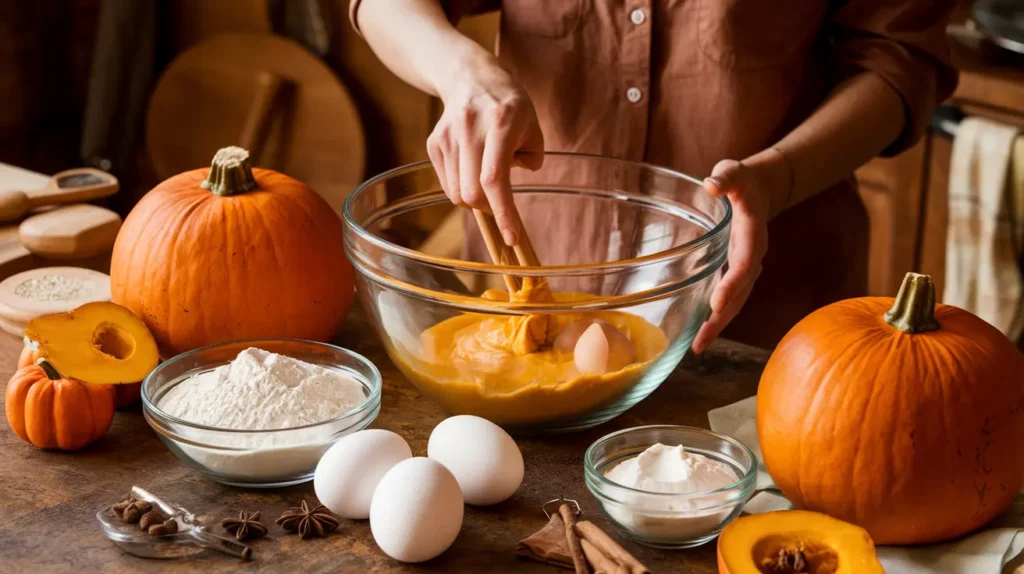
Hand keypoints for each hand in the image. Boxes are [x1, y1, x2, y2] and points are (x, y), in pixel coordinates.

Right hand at [428, 63, 544, 245]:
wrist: (471, 78)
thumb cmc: (511, 107)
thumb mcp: (533, 127)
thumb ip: (530, 159)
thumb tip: (506, 192)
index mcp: (501, 123)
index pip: (495, 178)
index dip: (503, 212)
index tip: (511, 238)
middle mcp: (469, 128)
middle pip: (472, 193)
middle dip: (489, 208)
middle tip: (502, 201)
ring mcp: (447, 136)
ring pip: (457, 193)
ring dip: (475, 196)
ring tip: (486, 170)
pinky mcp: (434, 143)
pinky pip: (447, 184)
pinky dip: (462, 186)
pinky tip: (472, 164)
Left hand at [691, 156, 782, 353]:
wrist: (761, 189)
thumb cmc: (742, 180)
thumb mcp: (734, 171)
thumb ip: (726, 176)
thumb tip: (712, 184)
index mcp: (753, 235)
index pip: (745, 264)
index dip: (732, 284)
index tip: (716, 304)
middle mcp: (753, 256)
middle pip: (741, 293)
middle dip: (721, 318)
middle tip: (700, 342)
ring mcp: (746, 266)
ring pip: (736, 301)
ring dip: (718, 324)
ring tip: (697, 347)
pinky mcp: (737, 270)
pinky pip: (729, 297)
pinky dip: (716, 315)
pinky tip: (700, 332)